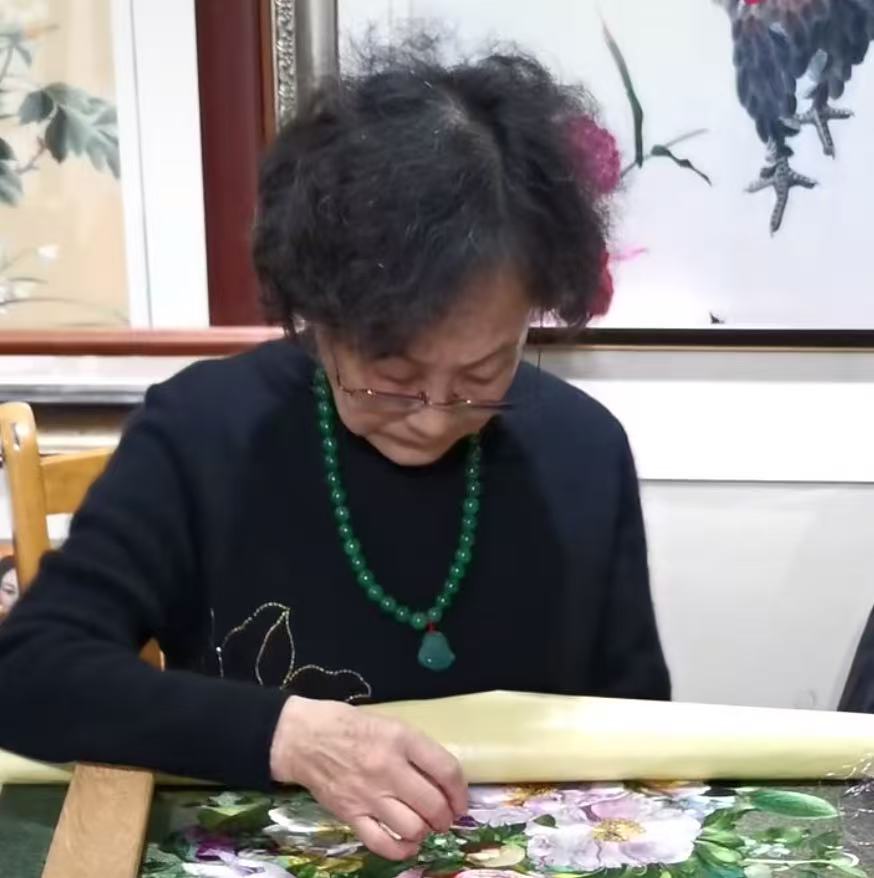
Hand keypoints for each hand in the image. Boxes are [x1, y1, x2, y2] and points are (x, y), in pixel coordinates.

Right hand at [270, 696, 466, 859]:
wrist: (302, 737)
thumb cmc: (347, 724)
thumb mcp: (388, 722)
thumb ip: (414, 748)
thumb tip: (440, 776)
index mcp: (400, 739)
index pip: (445, 770)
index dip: (460, 791)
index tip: (461, 800)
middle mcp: (388, 768)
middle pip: (433, 804)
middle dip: (446, 816)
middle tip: (444, 816)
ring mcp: (368, 795)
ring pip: (413, 828)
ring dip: (426, 831)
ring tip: (424, 826)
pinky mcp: (350, 815)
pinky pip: (382, 843)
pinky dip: (401, 849)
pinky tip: (407, 844)